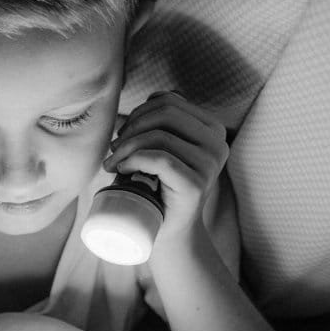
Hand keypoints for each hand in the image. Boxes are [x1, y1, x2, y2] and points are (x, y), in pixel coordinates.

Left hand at [103, 90, 227, 236]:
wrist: (167, 229)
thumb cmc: (158, 186)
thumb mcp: (163, 148)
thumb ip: (161, 124)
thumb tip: (138, 105)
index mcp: (212, 129)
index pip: (170, 101)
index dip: (139, 111)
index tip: (123, 133)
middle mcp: (217, 143)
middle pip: (165, 114)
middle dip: (131, 127)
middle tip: (114, 148)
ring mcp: (209, 164)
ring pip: (159, 136)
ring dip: (126, 146)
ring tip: (112, 162)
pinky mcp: (196, 184)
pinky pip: (159, 159)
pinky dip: (132, 160)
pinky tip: (120, 169)